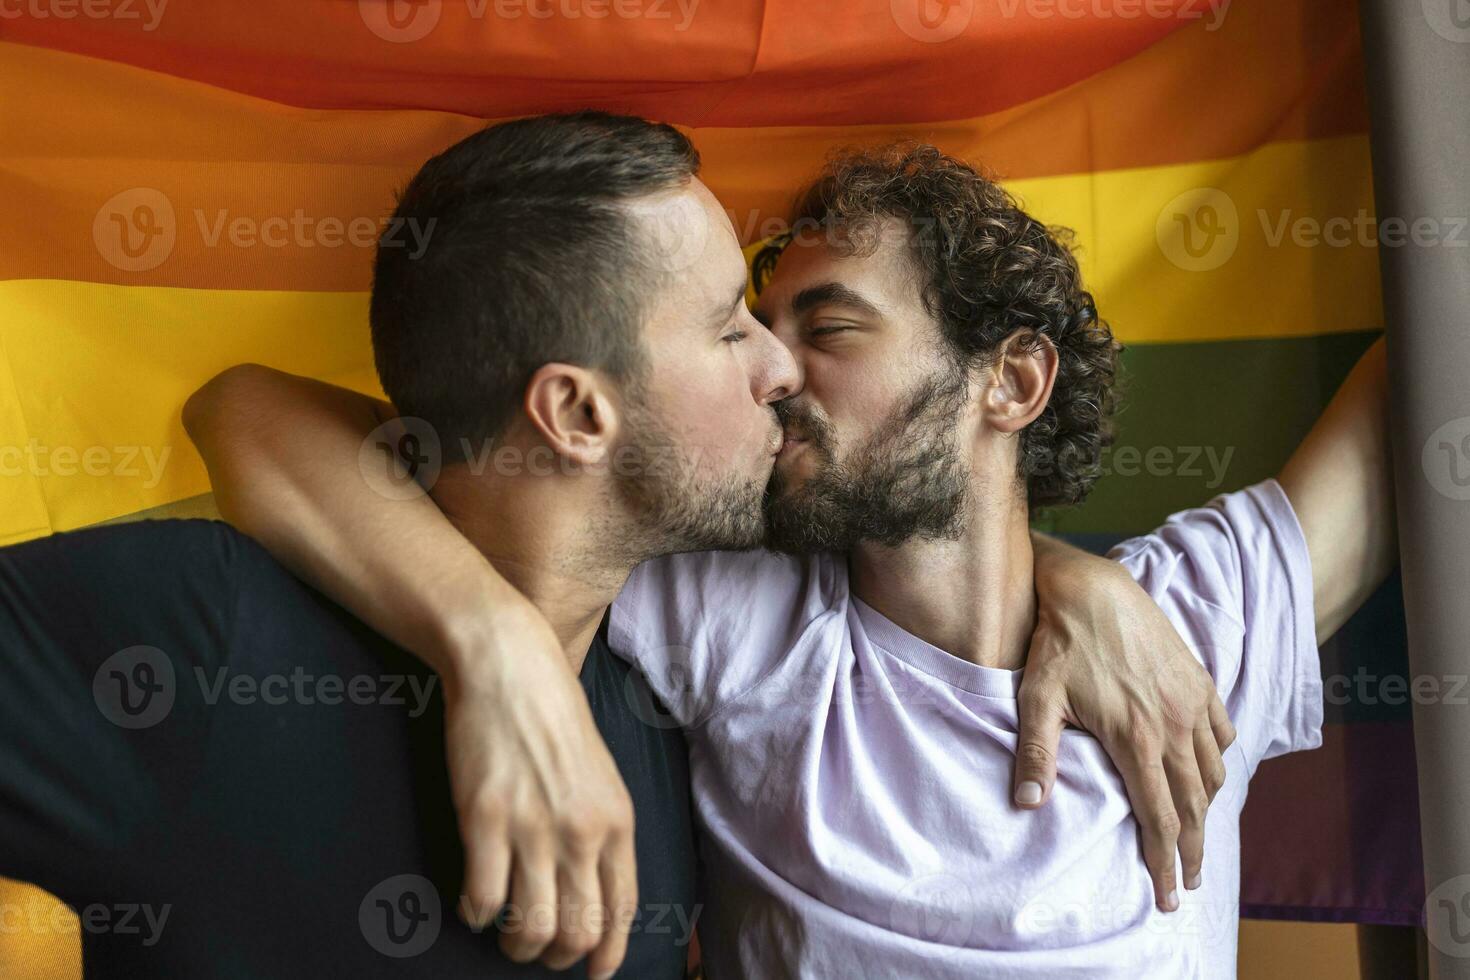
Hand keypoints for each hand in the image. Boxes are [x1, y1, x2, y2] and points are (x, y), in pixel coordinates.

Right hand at [443, 605, 636, 978]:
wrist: (511, 667)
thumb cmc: (554, 717)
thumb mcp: (601, 774)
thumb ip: (601, 830)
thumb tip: (593, 889)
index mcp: (617, 820)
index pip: (622, 909)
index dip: (608, 953)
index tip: (594, 972)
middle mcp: (581, 831)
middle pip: (578, 930)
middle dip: (558, 956)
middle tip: (540, 951)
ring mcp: (532, 827)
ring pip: (530, 927)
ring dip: (516, 945)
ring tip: (507, 935)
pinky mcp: (484, 819)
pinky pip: (482, 898)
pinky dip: (476, 914)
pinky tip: (474, 903)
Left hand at [1020, 537, 1235, 912]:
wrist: (1092, 587)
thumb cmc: (1059, 644)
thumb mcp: (1037, 697)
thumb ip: (1036, 752)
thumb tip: (1026, 803)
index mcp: (1136, 738)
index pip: (1160, 816)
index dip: (1165, 861)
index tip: (1167, 894)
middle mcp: (1173, 725)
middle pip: (1195, 804)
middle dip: (1193, 850)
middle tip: (1188, 884)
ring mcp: (1192, 702)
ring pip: (1213, 772)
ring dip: (1208, 810)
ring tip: (1198, 836)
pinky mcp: (1199, 681)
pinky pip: (1222, 733)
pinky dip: (1219, 762)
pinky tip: (1208, 775)